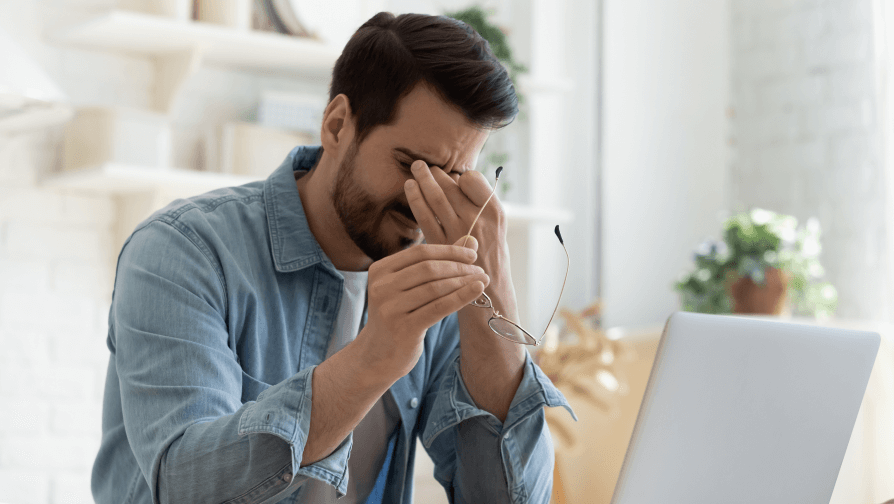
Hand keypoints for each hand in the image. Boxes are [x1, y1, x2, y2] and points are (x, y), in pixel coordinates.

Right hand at [356, 239, 489, 380]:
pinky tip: (476, 291)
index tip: (472, 255)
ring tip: (482, 280)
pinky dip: (461, 297)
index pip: (420, 252)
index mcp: (380, 270)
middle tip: (480, 269)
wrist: (378, 355)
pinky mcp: (403, 328)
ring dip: (463, 282)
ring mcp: (390, 308)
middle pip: (428, 268)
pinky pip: (439, 308)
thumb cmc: (399, 316)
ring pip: (435, 287)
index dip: (449, 251)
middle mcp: (381, 287)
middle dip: (458, 267)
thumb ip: (437, 262)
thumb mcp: (411, 287)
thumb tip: (470, 241)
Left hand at [404, 160, 505, 252]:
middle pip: (451, 187)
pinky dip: (416, 199)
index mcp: (495, 211)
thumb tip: (457, 180)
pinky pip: (425, 216)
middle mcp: (477, 219)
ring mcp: (459, 232)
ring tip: (415, 168)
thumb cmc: (492, 254)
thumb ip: (481, 204)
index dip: (460, 176)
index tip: (454, 178)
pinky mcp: (442, 244)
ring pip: (436, 198)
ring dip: (423, 180)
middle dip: (435, 173)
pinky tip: (410, 188)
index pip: (472, 179)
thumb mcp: (497, 226)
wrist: (489, 289)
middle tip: (422, 165)